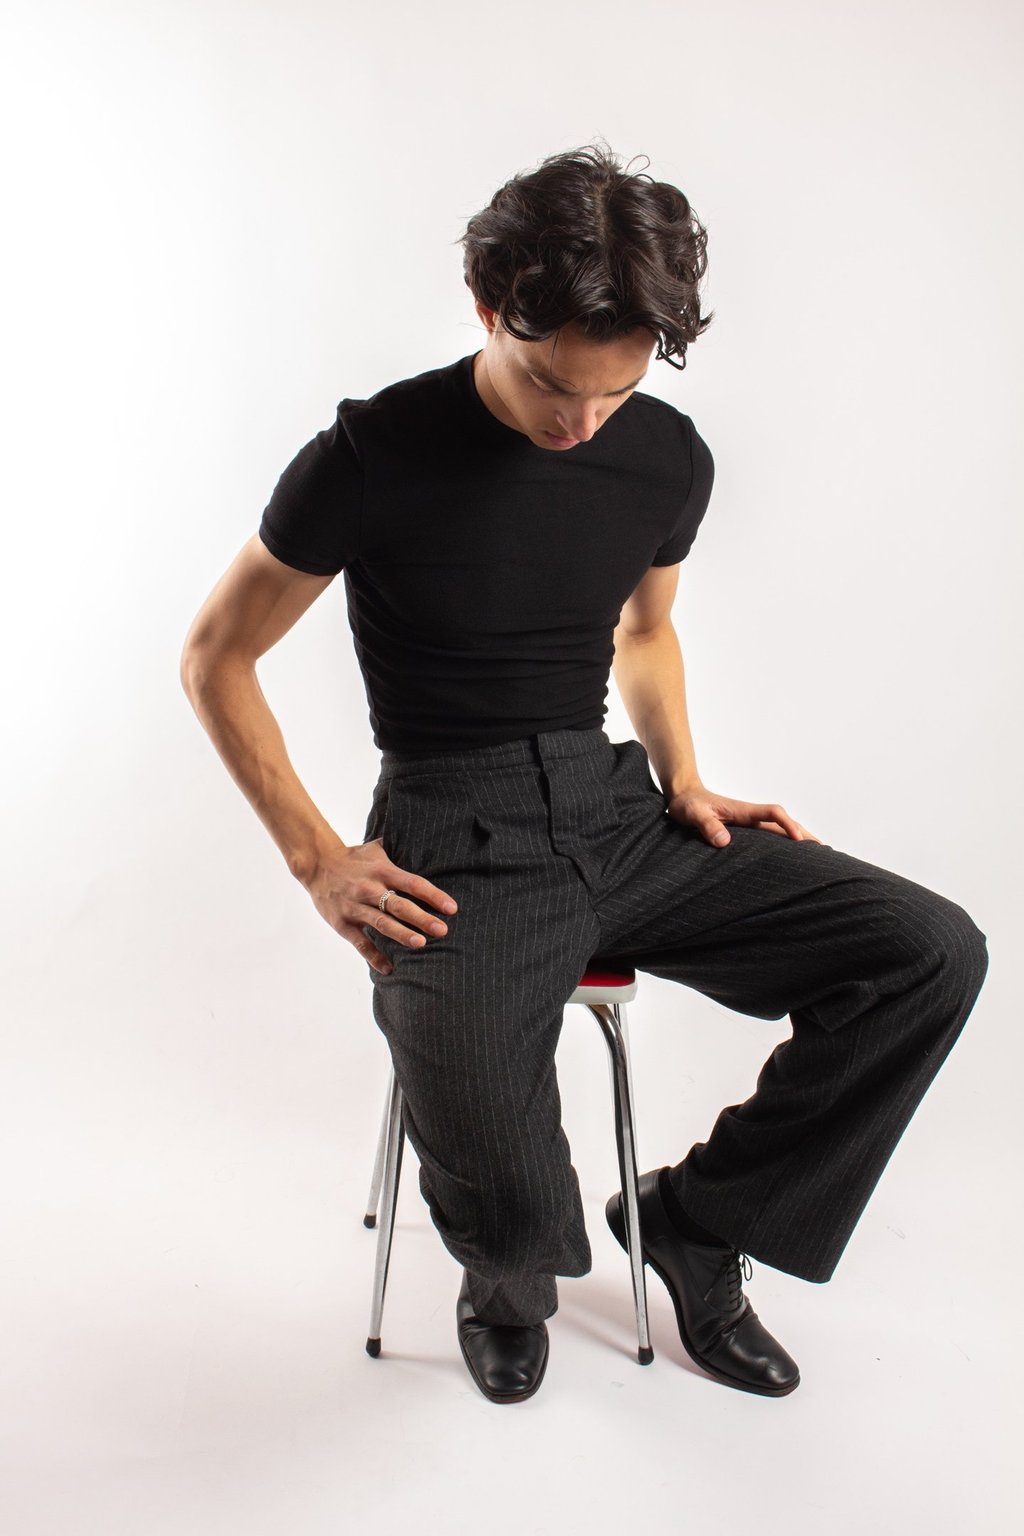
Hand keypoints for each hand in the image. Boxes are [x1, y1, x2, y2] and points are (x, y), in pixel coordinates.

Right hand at [303, 838, 458, 976]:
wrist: (316, 864)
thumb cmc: (353, 858)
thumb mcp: (376, 848)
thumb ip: (400, 849)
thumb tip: (427, 842)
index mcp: (382, 871)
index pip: (413, 883)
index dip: (433, 895)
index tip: (452, 908)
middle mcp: (369, 889)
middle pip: (399, 905)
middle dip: (422, 918)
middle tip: (442, 930)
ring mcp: (355, 907)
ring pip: (381, 923)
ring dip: (401, 934)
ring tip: (420, 944)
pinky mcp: (342, 923)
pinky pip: (360, 942)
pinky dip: (374, 956)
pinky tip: (389, 969)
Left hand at [665, 786, 821, 846]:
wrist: (685, 797)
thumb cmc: (688, 805)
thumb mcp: (693, 814)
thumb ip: (707, 825)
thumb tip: (724, 841)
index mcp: (743, 810)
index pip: (773, 813)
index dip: (788, 825)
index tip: (798, 839)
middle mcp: (751, 816)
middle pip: (784, 823)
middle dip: (804, 834)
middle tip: (825, 850)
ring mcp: (750, 823)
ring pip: (780, 830)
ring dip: (798, 839)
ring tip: (817, 855)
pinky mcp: (746, 831)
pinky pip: (770, 836)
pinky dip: (784, 844)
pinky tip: (790, 857)